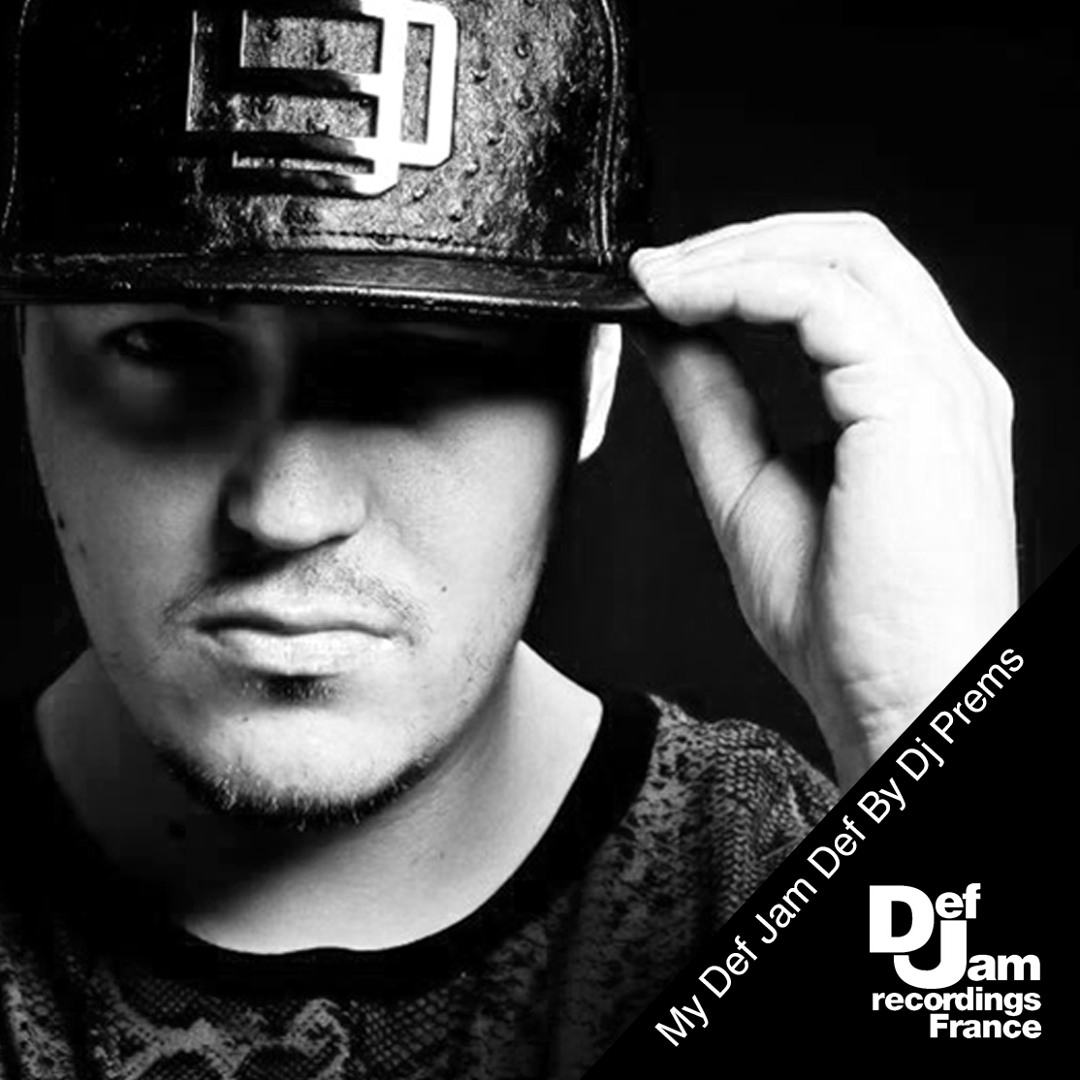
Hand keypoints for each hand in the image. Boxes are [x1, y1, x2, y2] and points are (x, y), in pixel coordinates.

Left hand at [629, 212, 1016, 789]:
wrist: (894, 700)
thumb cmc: (843, 623)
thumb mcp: (749, 487)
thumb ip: (716, 402)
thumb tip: (667, 333)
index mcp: (911, 394)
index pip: (840, 281)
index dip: (744, 264)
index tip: (660, 283)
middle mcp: (941, 374)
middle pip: (849, 243)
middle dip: (739, 240)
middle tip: (654, 269)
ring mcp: (941, 382)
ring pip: (842, 252)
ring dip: (733, 254)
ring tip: (656, 282)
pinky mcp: (918, 402)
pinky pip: (826, 300)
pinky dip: (745, 287)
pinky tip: (685, 306)